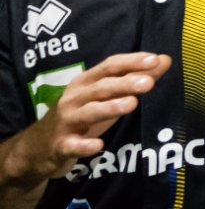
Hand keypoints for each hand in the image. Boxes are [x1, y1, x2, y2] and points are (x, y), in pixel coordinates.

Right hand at [0, 52, 167, 186]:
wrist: (36, 148)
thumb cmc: (80, 116)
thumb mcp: (105, 96)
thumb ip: (134, 79)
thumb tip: (164, 60)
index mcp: (86, 82)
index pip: (110, 66)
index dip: (132, 61)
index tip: (156, 60)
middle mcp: (74, 98)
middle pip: (101, 87)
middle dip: (125, 83)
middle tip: (149, 83)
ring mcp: (66, 122)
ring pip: (88, 113)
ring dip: (109, 108)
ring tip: (131, 104)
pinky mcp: (60, 146)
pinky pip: (72, 145)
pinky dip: (84, 146)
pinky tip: (98, 146)